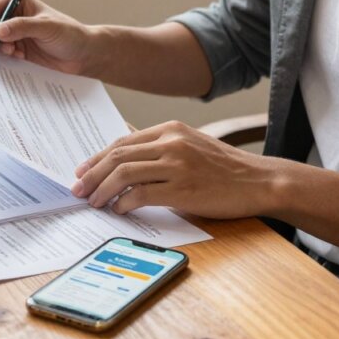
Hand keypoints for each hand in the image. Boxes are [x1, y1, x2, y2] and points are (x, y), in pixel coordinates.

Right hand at [0, 0, 93, 74]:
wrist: (83, 55)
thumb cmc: (70, 34)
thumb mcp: (47, 28)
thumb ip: (22, 27)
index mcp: (17, 2)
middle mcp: (12, 16)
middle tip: (1, 49)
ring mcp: (13, 34)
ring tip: (14, 53)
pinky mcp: (17, 49)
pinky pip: (1, 54)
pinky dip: (4, 58)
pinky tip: (20, 58)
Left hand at [70, 121, 287, 218]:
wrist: (260, 181)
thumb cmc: (225, 168)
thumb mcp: (191, 144)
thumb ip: (161, 148)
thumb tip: (123, 159)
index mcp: (171, 129)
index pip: (122, 141)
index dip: (97, 157)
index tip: (82, 171)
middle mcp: (171, 142)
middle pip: (117, 156)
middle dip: (91, 174)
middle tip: (78, 189)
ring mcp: (177, 165)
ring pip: (124, 174)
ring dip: (102, 190)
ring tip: (93, 202)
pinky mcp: (183, 189)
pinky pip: (141, 194)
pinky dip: (124, 203)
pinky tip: (119, 210)